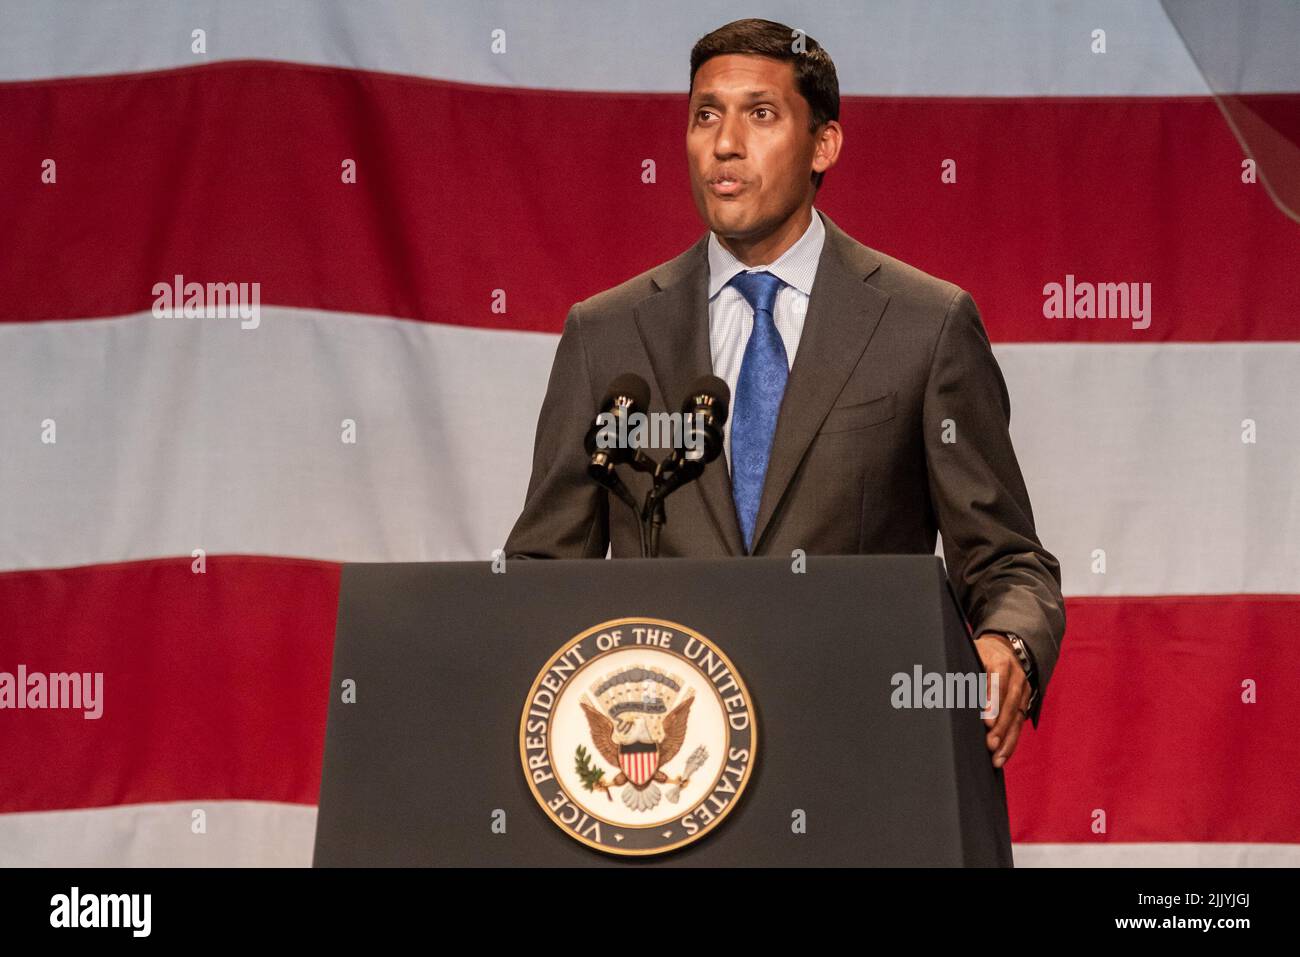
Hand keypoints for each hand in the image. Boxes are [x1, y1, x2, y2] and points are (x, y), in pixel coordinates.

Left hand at [973, 632, 1031, 768]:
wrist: (1004, 648)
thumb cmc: (979, 654)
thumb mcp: (970, 654)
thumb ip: (963, 672)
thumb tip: (944, 689)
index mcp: (1000, 662)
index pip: (997, 683)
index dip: (993, 702)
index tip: (986, 721)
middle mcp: (1016, 676)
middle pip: (1009, 704)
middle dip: (1000, 727)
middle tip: (989, 744)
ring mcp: (1023, 690)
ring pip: (1017, 718)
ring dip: (1007, 740)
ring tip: (996, 758)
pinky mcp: (1025, 703)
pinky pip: (1019, 724)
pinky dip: (1011, 741)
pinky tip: (1002, 756)